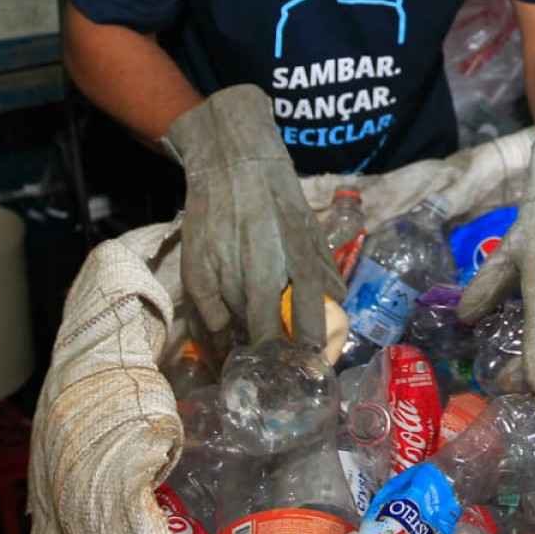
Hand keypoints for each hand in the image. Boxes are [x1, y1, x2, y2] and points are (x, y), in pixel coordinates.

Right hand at [165, 86, 339, 346]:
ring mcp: (224, 260)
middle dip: (270, 353)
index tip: (310, 365)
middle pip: (263, 322)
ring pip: (232, 320)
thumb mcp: (308, 225)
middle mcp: (260, 257)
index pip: (306, 306)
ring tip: (249, 363)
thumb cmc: (277, 193)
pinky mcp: (196, 262)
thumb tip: (338, 303)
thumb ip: (323, 266)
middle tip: (276, 375)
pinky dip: (212, 332)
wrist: (231, 158)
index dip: (308, 341)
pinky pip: (203, 311)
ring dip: (241, 345)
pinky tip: (221, 343)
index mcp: (295, 248)